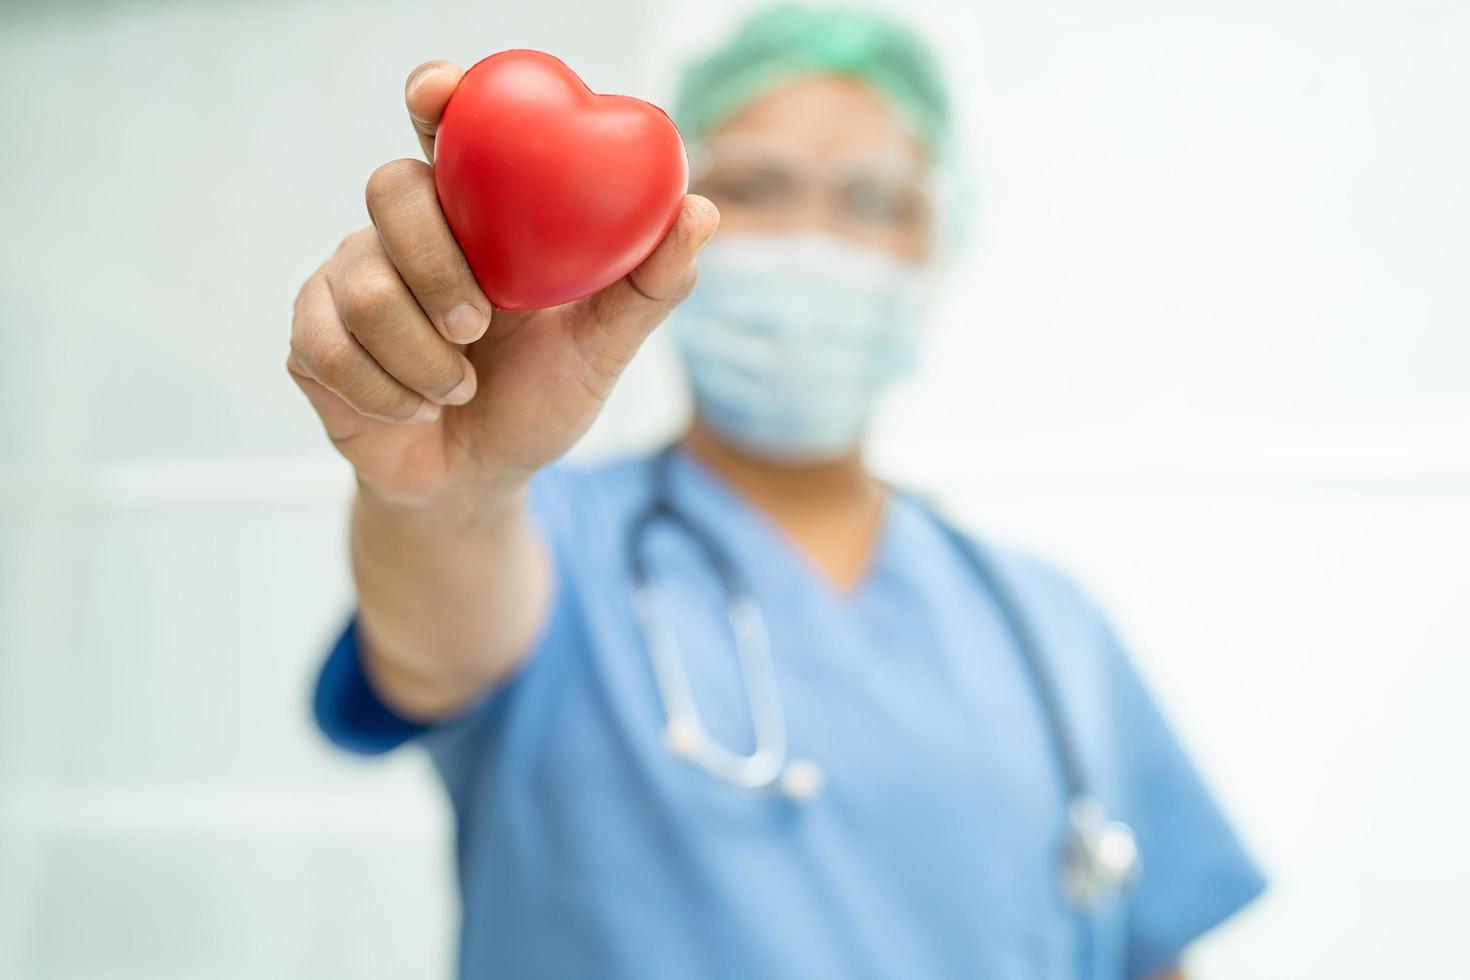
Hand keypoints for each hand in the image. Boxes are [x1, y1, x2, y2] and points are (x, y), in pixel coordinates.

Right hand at [288, 60, 718, 507]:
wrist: (476, 483)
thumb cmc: (539, 401)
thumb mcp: (602, 350)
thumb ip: (646, 286)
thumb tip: (700, 209)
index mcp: (474, 216)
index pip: (445, 130)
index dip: (436, 98)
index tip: (439, 94)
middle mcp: (406, 232)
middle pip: (391, 190)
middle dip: (438, 266)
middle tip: (478, 328)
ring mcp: (349, 278)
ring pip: (365, 285)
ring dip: (423, 357)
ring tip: (457, 388)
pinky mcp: (311, 336)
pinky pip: (329, 347)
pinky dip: (389, 393)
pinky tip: (414, 408)